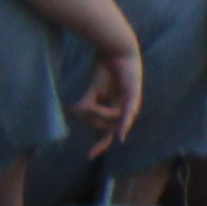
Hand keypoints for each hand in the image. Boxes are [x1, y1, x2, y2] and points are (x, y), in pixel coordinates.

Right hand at [74, 35, 145, 149]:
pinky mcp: (133, 93)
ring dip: (95, 113)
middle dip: (91, 121)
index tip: (89, 156)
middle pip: (106, 128)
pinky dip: (123, 123)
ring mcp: (132, 103)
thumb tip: (73, 114)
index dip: (100, 145)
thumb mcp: (92, 91)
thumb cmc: (105, 70)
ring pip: (110, 120)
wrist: (114, 49)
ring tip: (84, 102)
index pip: (109, 133)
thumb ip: (86, 105)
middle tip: (81, 108)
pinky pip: (127, 111)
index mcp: (117, 111)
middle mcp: (127, 110)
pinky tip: (120, 135)